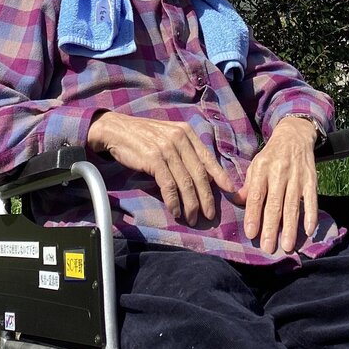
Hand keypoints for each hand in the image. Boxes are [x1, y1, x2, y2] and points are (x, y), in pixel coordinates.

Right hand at [87, 111, 235, 225]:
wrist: (118, 130)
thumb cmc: (144, 136)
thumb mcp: (169, 136)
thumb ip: (185, 151)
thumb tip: (203, 176)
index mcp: (186, 133)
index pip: (208, 157)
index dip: (221, 176)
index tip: (231, 192)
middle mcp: (179, 139)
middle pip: (199, 173)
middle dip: (206, 197)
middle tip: (210, 215)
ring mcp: (167, 148)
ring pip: (185, 182)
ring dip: (190, 204)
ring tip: (192, 218)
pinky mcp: (154, 159)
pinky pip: (168, 185)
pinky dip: (173, 201)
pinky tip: (175, 211)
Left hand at [232, 116, 318, 254]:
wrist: (294, 135)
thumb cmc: (271, 155)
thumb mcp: (256, 165)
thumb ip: (248, 186)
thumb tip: (235, 202)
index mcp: (262, 168)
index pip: (257, 195)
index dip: (253, 214)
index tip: (250, 233)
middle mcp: (279, 172)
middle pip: (275, 203)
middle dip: (271, 227)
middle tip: (268, 248)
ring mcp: (296, 176)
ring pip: (292, 205)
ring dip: (290, 227)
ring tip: (287, 246)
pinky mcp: (311, 179)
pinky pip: (311, 199)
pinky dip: (311, 215)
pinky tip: (308, 231)